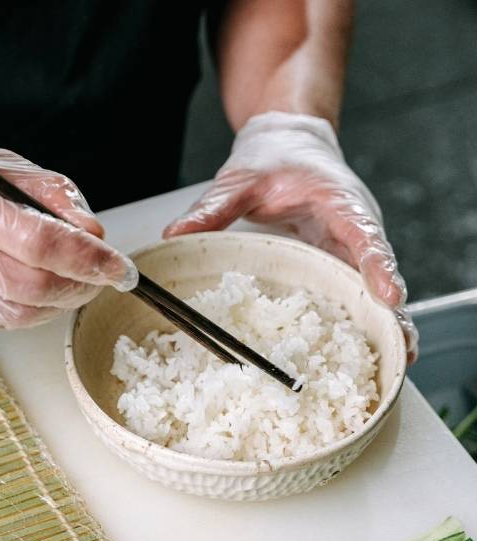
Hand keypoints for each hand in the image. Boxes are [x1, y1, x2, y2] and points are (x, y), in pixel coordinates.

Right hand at [0, 147, 137, 336]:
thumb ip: (49, 195)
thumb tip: (94, 235)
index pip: (40, 241)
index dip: (89, 259)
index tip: (118, 265)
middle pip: (36, 287)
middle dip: (81, 285)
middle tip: (101, 274)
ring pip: (22, 315)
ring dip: (58, 301)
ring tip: (65, 279)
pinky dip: (25, 309)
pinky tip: (20, 286)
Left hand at [164, 112, 417, 361]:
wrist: (290, 143)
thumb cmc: (272, 158)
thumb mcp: (238, 180)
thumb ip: (213, 207)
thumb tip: (176, 234)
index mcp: (338, 201)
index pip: (364, 233)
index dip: (377, 266)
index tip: (390, 295)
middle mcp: (355, 227)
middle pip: (381, 271)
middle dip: (393, 312)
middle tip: (402, 349)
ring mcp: (351, 247)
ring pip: (376, 287)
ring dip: (388, 323)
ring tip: (398, 361)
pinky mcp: (341, 261)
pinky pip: (357, 292)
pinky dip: (366, 320)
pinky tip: (369, 354)